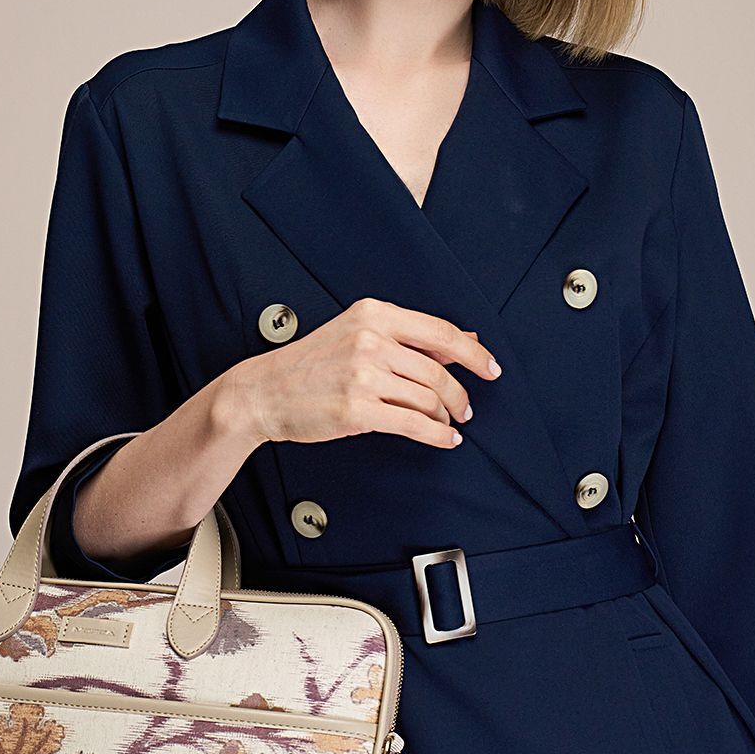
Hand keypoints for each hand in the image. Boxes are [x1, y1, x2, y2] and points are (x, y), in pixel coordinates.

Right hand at [229, 297, 501, 451]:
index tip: (490, 368)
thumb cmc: (310, 365)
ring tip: (449, 424)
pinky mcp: (356, 410)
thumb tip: (464, 338)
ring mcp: (363, 375)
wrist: (264, 391)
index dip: (473, 353)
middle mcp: (370, 340)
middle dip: (460, 394)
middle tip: (466, 409)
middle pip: (437, 369)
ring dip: (447, 416)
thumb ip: (410, 336)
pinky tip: (444, 439)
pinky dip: (436, 435)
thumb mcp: (358, 334)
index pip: (439, 331)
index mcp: (373, 314)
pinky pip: (413, 424)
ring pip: (428, 398)